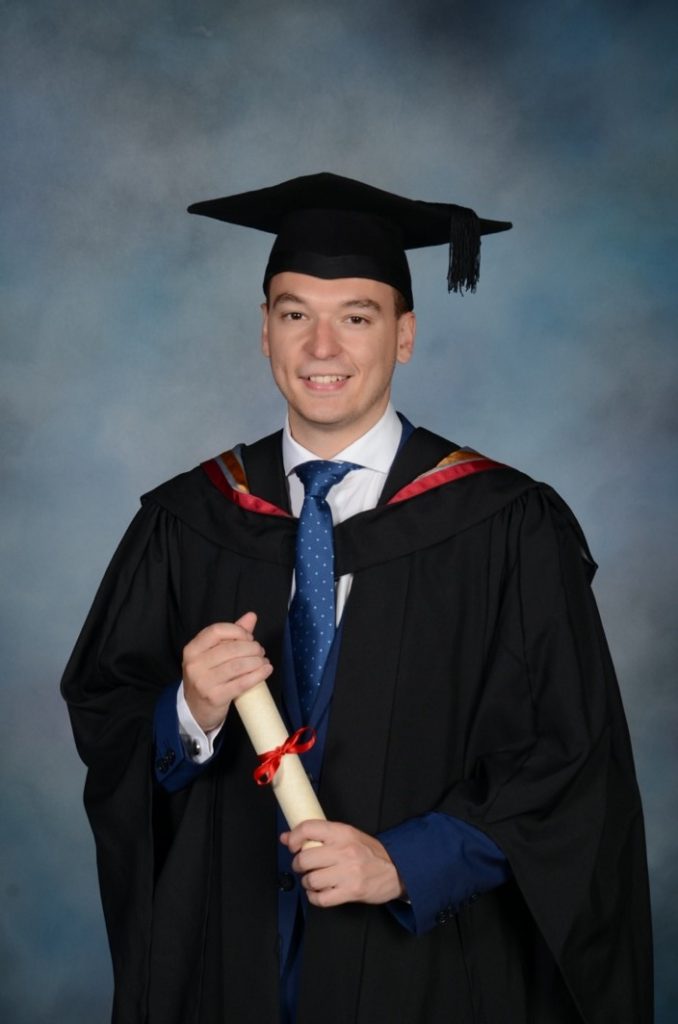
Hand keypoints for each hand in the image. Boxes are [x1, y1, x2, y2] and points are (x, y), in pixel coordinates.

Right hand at [182, 612, 272, 731]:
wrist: (195, 709)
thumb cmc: (207, 677)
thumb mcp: (213, 654)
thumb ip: (231, 634)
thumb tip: (251, 616)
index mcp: (192, 649)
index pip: (217, 630)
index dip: (237, 631)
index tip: (249, 638)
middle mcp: (195, 664)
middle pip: (230, 648)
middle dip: (251, 648)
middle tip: (260, 651)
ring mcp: (203, 682)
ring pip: (238, 665)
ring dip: (257, 661)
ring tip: (263, 661)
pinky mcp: (215, 697)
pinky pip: (242, 682)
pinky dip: (258, 675)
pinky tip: (266, 670)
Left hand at [280, 820, 404, 906]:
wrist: (397, 870)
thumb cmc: (370, 852)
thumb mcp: (347, 835)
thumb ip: (318, 835)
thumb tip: (285, 837)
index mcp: (342, 832)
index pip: (308, 828)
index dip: (294, 837)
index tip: (292, 845)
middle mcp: (344, 850)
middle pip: (305, 858)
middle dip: (299, 864)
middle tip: (304, 865)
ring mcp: (348, 872)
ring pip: (310, 879)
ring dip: (308, 882)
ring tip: (315, 879)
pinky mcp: (351, 891)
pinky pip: (320, 898)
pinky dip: (315, 897)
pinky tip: (320, 892)